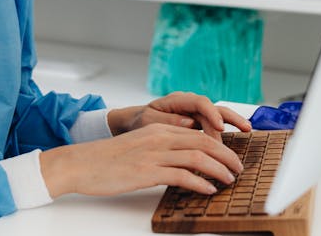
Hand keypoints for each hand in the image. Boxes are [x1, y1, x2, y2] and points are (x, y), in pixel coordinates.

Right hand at [39, 123, 243, 197]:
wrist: (81, 163)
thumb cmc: (108, 159)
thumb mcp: (139, 146)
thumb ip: (161, 148)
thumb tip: (184, 161)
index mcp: (159, 129)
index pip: (198, 133)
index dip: (220, 144)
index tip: (231, 157)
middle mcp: (159, 137)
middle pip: (204, 142)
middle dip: (227, 156)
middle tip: (239, 169)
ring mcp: (154, 154)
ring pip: (198, 157)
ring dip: (219, 169)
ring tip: (229, 180)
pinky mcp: (147, 171)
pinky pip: (182, 175)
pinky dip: (200, 183)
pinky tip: (208, 190)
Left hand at [107, 91, 251, 140]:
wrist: (134, 122)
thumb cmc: (139, 122)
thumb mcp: (148, 122)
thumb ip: (167, 121)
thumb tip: (189, 123)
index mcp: (177, 100)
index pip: (199, 102)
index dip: (211, 113)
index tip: (219, 126)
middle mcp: (189, 104)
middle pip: (213, 107)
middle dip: (229, 118)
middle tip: (244, 130)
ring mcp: (194, 113)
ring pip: (218, 114)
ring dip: (233, 121)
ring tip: (248, 129)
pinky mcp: (197, 123)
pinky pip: (214, 125)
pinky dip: (227, 129)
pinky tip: (240, 134)